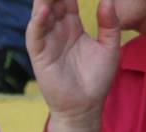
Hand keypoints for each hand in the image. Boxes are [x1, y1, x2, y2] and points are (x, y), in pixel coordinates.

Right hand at [28, 0, 121, 122]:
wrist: (85, 106)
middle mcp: (57, 33)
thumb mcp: (110, 47)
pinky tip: (42, 10)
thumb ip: (110, 23)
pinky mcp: (40, 57)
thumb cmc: (97, 79)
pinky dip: (37, 23)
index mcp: (73, 28)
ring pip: (41, 16)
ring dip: (43, 1)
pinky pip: (35, 37)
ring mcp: (47, 44)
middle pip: (52, 4)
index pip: (67, 1)